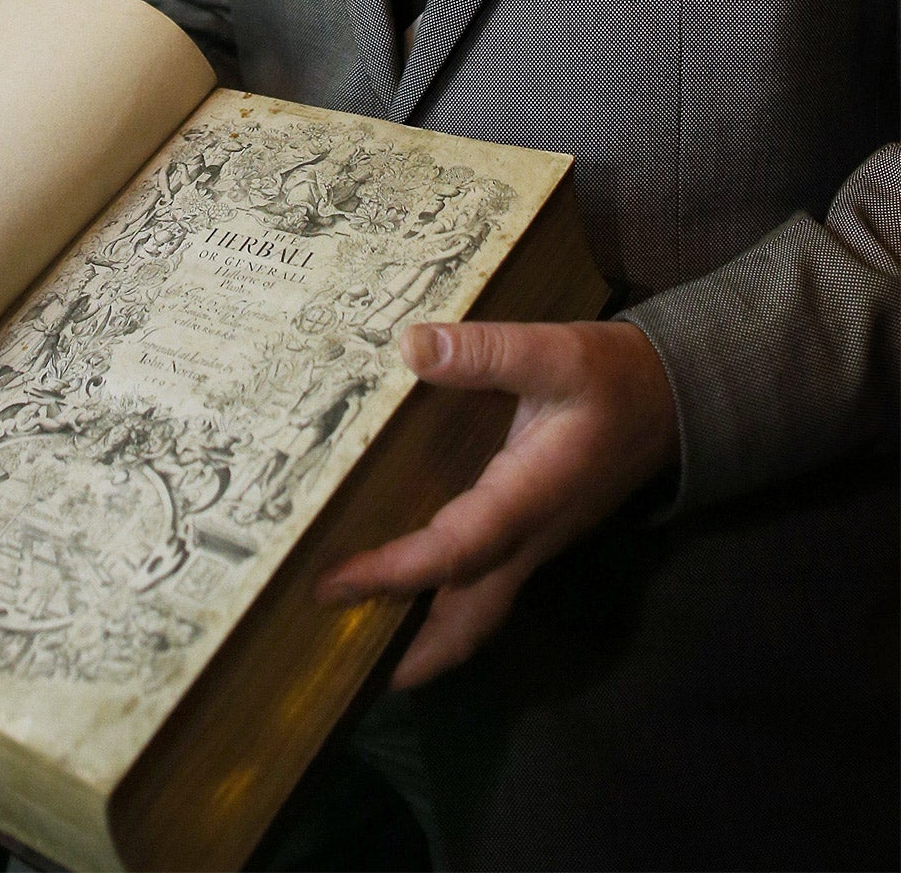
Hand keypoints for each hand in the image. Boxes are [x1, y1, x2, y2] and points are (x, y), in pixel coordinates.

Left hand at [318, 318, 678, 688]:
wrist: (671, 402)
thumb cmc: (612, 379)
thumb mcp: (557, 351)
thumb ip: (487, 352)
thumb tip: (410, 347)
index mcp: (530, 496)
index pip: (456, 550)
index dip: (395, 572)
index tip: (334, 583)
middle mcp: (529, 536)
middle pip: (468, 620)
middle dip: (409, 652)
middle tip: (338, 659)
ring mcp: (532, 543)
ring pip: (475, 612)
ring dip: (421, 637)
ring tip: (356, 639)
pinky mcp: (531, 535)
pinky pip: (481, 587)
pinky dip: (439, 604)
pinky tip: (400, 591)